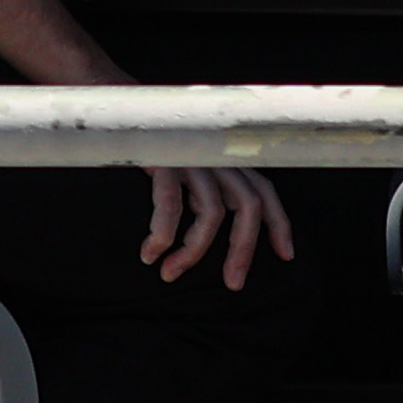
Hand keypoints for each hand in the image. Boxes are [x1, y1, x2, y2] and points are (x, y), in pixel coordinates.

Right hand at [137, 162, 297, 289]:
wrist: (116, 118)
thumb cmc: (148, 148)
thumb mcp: (183, 169)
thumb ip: (200, 194)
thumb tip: (203, 237)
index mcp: (224, 161)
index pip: (264, 190)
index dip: (279, 223)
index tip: (286, 255)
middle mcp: (215, 157)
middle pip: (249, 204)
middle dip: (244, 249)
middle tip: (233, 283)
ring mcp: (193, 156)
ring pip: (212, 212)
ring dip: (193, 251)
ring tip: (170, 273)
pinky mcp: (165, 159)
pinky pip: (171, 204)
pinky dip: (163, 235)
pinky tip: (150, 253)